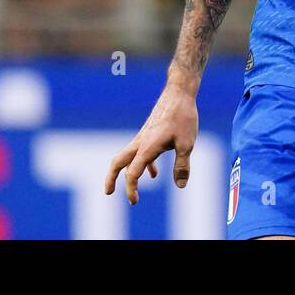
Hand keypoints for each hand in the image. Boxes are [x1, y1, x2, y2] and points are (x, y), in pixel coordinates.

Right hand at [105, 82, 198, 204]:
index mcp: (146, 147)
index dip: (131, 188)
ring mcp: (144, 136)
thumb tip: (180, 186)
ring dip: (125, 172)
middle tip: (107, 193)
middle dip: (111, 178)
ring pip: (128, 156)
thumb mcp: (187, 143)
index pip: (132, 172)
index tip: (134, 201)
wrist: (179, 93)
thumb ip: (182, 166)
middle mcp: (140, 142)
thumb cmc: (183, 116)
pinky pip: (141, 152)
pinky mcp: (150, 133)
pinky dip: (143, 165)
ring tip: (130, 188)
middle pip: (118, 162)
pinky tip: (154, 174)